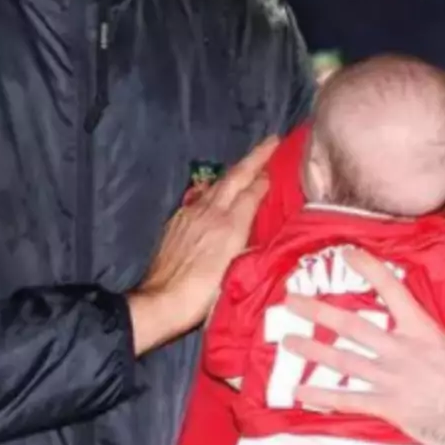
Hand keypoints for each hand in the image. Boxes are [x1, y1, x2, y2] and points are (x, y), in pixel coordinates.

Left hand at [128, 138, 279, 353]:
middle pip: (234, 177)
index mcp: (229, 225)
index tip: (282, 161)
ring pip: (216, 185)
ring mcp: (190, 216)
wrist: (161, 302)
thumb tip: (268, 229)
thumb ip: (255, 245)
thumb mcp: (239, 271)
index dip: (268, 176)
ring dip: (235, 173)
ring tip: (249, 167)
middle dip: (254, 158)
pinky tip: (219, 193)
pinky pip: (201, 197)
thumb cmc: (205, 294)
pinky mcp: (177, 224)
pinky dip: (217, 189)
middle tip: (271, 142)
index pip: (253, 191)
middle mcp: (209, 213)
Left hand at [280, 250, 444, 444]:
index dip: (368, 269)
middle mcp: (403, 350)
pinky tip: (300, 393)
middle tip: (291, 301)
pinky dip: (322, 397)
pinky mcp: (389, 407)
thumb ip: (437, 338)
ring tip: (288, 341)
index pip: (393, 290)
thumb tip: (428, 332)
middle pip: (353, 326)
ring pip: (343, 361)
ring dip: (312, 351)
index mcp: (424, 330)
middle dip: (318, 312)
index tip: (347, 253)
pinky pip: (348, 400)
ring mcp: (393, 379)